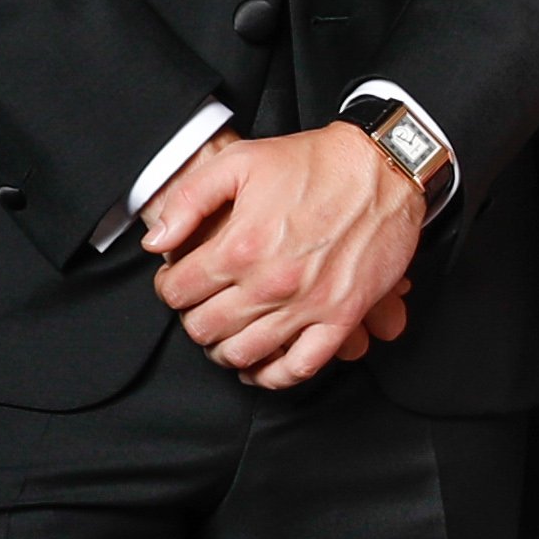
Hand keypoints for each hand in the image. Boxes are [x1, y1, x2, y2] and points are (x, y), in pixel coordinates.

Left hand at [144, 121, 427, 386]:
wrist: (382, 168)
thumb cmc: (314, 163)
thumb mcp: (239, 161)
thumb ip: (189, 201)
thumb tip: (157, 243)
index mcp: (240, 246)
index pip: (178, 291)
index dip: (167, 287)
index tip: (175, 281)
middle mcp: (270, 283)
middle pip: (205, 328)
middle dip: (192, 320)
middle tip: (199, 308)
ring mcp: (308, 305)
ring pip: (245, 353)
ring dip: (223, 351)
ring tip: (222, 337)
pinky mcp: (342, 317)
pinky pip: (301, 366)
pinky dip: (274, 376)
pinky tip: (260, 369)